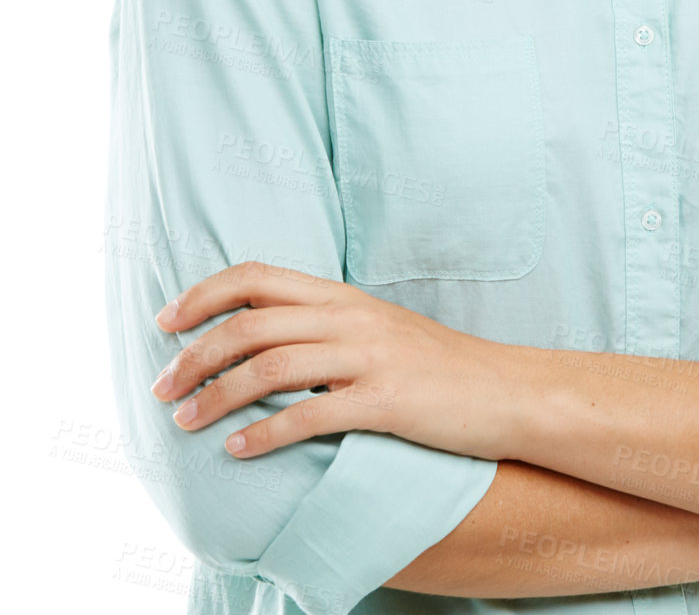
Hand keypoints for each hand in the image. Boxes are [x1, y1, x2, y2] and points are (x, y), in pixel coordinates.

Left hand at [148, 260, 522, 461]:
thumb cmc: (437, 368)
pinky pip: (312, 416)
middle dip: (195, 355)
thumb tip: (261, 340)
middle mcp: (351, 318)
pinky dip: (267, 434)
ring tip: (185, 422)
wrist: (507, 391)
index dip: (205, 295)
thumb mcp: (377, 330)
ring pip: (272, 366)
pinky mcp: (387, 401)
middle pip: (253, 323)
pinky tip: (239, 452)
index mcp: (344, 296)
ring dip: (217, 395)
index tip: (166, 323)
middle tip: (161, 388)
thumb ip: (325, 327)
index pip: (258, 276)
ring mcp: (370, 357)